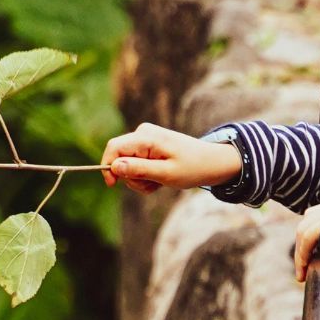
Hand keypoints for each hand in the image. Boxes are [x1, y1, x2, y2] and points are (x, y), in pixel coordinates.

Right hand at [100, 122, 241, 194]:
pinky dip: (144, 175)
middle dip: (130, 177)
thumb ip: (139, 170)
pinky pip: (135, 163)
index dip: (108, 167)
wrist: (211, 162)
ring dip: (139, 179)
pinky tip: (159, 177)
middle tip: (152, 185)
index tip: (113, 186)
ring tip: (158, 182)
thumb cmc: (193, 168)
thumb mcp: (166, 174)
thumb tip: (114, 166)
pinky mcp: (147, 146)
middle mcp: (142, 133)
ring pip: (126, 164)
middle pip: (119, 158)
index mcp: (147, 137)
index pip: (114, 148)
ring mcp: (145, 139)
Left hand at [294, 194, 319, 281]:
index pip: (318, 215)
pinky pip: (308, 237)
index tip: (308, 255)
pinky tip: (303, 268)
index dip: (310, 235)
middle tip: (301, 267)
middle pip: (308, 222)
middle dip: (301, 245)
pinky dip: (302, 254)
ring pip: (304, 231)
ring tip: (300, 273)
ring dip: (299, 254)